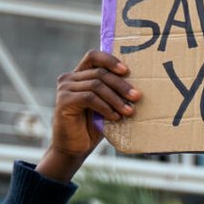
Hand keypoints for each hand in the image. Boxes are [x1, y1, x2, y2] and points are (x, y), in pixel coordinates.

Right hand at [37, 49, 138, 182]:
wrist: (75, 147)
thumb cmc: (93, 125)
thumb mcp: (106, 104)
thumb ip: (113, 92)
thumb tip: (139, 86)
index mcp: (80, 74)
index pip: (94, 56)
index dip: (110, 60)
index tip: (127, 71)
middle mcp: (69, 78)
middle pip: (100, 73)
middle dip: (121, 85)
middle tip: (137, 96)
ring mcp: (64, 88)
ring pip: (96, 85)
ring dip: (116, 99)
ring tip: (129, 111)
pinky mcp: (64, 101)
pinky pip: (89, 98)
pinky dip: (105, 107)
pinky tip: (115, 117)